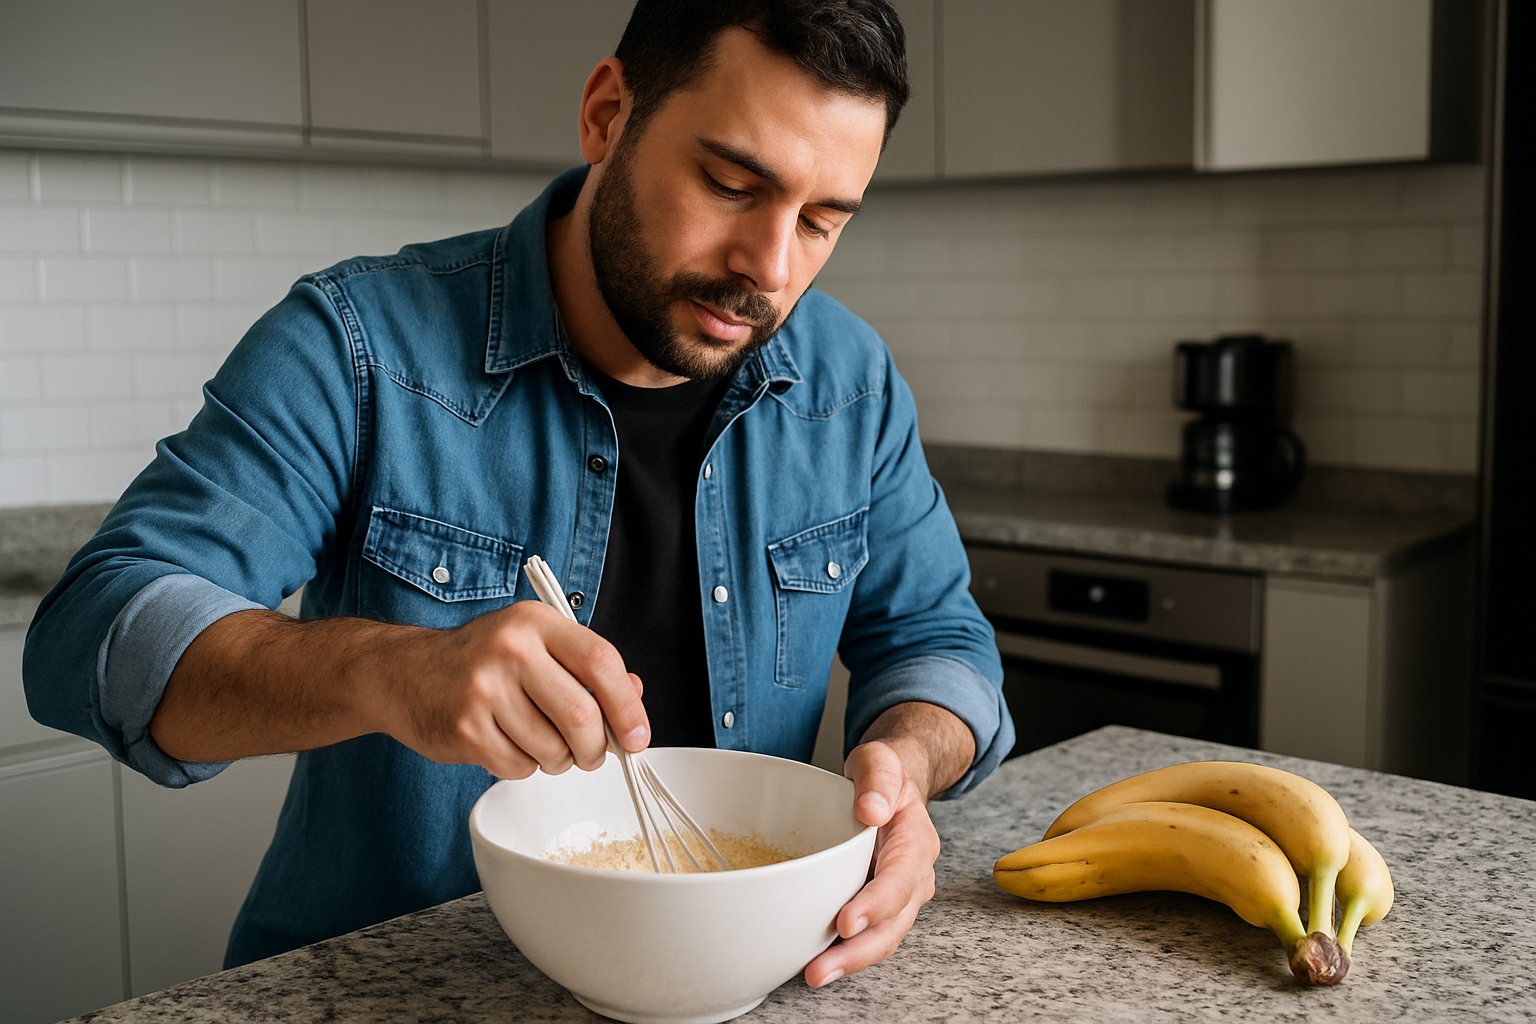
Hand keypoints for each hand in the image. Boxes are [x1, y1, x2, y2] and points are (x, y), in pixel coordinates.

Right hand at [377, 600, 648, 779]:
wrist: (401, 672)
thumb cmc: (478, 660)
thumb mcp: (534, 644)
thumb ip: (585, 667)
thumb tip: (636, 697)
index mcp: (536, 622)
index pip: (601, 662)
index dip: (628, 705)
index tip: (638, 735)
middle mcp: (510, 650)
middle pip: (582, 715)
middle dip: (596, 747)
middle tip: (591, 753)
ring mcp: (484, 689)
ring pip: (553, 749)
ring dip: (558, 760)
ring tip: (540, 743)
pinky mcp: (464, 728)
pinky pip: (519, 767)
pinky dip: (523, 767)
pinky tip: (507, 744)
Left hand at [802, 737, 939, 986]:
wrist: (892, 787)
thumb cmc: (884, 777)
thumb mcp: (880, 762)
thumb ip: (877, 779)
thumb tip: (871, 809)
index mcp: (915, 841)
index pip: (900, 879)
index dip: (875, 905)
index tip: (846, 922)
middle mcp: (914, 876)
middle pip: (894, 923)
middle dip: (859, 951)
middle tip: (821, 968)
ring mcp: (899, 896)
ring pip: (883, 938)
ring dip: (850, 961)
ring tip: (815, 974)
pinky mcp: (879, 906)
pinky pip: (868, 936)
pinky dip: (846, 953)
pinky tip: (817, 961)